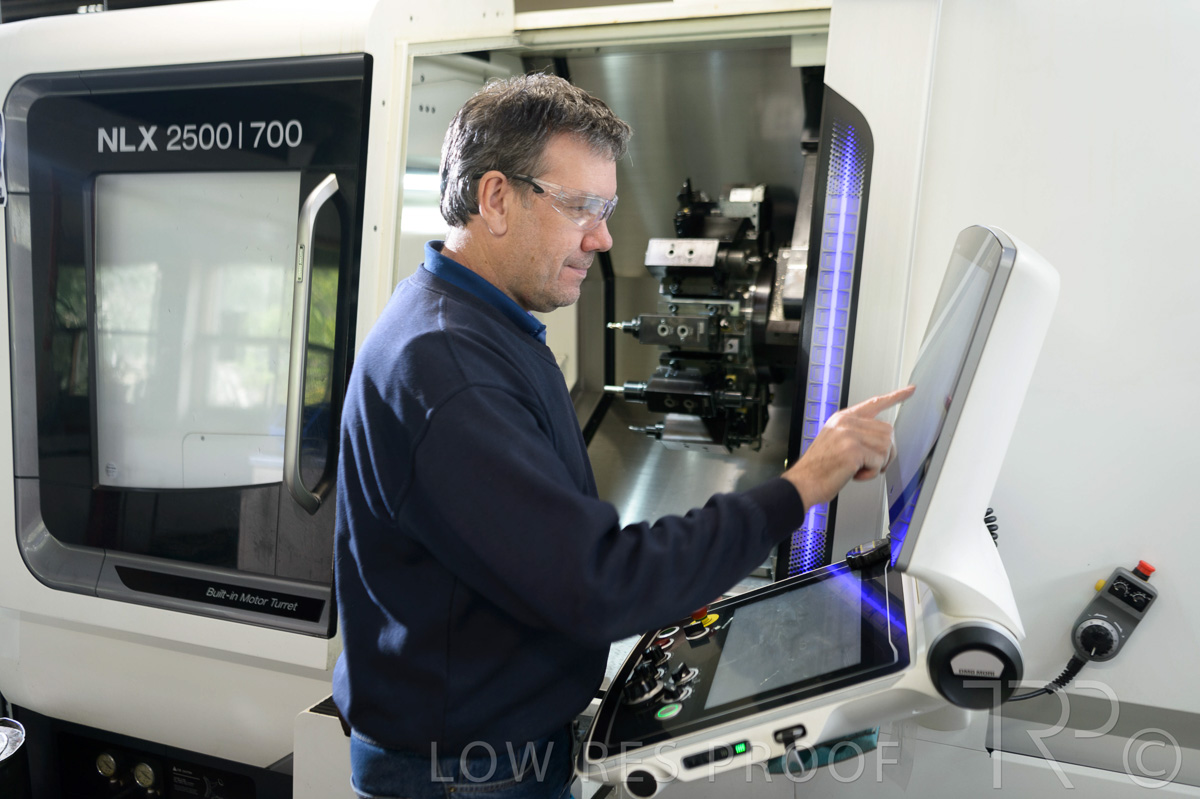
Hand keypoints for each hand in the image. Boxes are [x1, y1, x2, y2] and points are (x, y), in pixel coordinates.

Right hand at [783, 385, 914, 508]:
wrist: (803, 482)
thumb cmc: (819, 468)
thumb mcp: (835, 441)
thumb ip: (856, 434)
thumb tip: (883, 440)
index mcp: (843, 419)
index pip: (874, 403)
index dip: (895, 396)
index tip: (910, 390)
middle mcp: (846, 423)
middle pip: (887, 432)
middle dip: (884, 453)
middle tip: (867, 464)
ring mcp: (849, 435)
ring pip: (886, 447)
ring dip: (877, 464)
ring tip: (857, 468)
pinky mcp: (853, 450)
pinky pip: (879, 462)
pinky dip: (871, 473)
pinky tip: (854, 474)